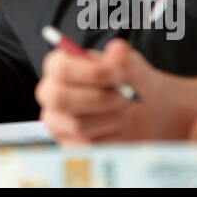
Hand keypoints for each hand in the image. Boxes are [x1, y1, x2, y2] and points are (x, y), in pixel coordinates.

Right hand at [35, 38, 177, 143]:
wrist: (145, 110)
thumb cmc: (128, 81)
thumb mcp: (128, 64)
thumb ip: (121, 57)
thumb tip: (118, 49)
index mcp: (59, 66)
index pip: (60, 68)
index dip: (91, 72)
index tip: (119, 73)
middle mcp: (51, 94)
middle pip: (60, 98)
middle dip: (100, 99)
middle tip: (125, 96)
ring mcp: (57, 122)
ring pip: (78, 125)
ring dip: (112, 118)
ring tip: (127, 110)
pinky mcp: (69, 146)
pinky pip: (87, 147)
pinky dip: (111, 138)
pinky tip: (120, 127)